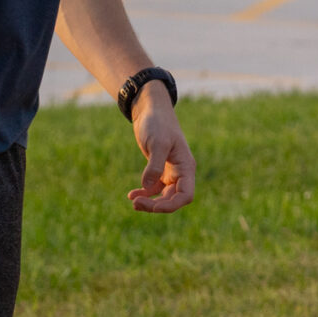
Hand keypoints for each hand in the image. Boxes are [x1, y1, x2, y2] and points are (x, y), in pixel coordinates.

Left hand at [127, 87, 195, 212]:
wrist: (150, 109)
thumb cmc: (158, 123)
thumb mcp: (158, 143)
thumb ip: (154, 165)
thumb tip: (147, 185)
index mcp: (186, 167)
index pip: (186, 195)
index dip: (171, 205)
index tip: (153, 207)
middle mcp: (181, 172)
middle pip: (172, 199)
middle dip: (156, 205)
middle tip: (136, 203)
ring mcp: (170, 172)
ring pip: (163, 196)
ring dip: (149, 201)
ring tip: (132, 201)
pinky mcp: (158, 169)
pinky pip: (154, 188)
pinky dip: (144, 192)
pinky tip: (131, 194)